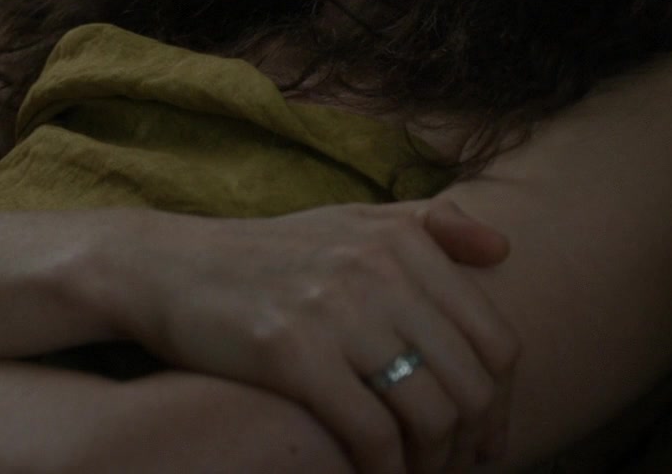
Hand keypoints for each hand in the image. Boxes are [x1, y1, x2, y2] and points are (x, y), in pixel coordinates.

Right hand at [110, 198, 519, 473]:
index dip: (500, 401)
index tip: (484, 436)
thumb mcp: (350, 221)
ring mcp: (336, 310)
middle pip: (471, 384)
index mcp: (402, 240)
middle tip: (452, 467)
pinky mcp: (294, 354)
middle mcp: (378, 269)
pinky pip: (372, 433)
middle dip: (471, 442)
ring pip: (430, 414)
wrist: (169, 268)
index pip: (496, 340)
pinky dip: (385, 470)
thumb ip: (429, 226)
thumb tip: (502, 247)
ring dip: (432, 463)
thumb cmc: (269, 255)